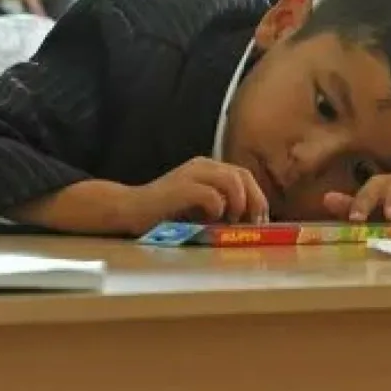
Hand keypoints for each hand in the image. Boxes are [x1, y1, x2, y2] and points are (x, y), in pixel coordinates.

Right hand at [139, 157, 269, 225]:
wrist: (130, 209)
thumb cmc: (165, 213)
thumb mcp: (200, 207)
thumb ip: (222, 207)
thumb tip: (250, 222)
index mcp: (209, 168)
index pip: (244, 176)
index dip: (258, 198)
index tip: (260, 221)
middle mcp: (203, 166)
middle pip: (243, 175)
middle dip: (255, 201)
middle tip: (253, 224)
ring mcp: (191, 174)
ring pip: (232, 180)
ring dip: (239, 204)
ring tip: (232, 221)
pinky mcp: (181, 187)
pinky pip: (211, 195)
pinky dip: (217, 209)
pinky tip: (210, 220)